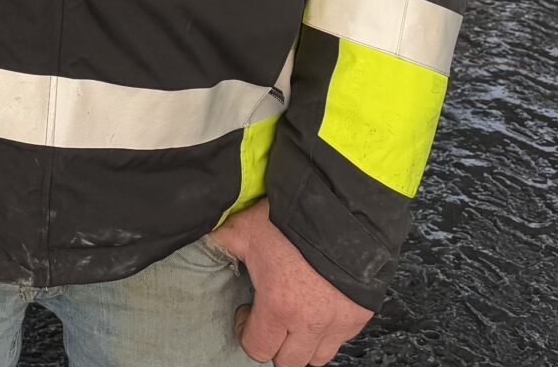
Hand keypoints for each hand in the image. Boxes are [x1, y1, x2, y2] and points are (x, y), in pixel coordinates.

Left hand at [210, 202, 371, 366]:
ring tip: (295, 317)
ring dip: (303, 344)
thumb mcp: (245, 228)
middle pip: (289, 363)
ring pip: (317, 357)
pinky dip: (328, 331)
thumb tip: (197, 246)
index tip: (246, 313)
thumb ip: (220, 244)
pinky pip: (341, 339)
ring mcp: (338, 321)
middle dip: (275, 345)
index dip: (245, 333)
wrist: (341, 206)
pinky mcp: (359, 314)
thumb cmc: (291, 217)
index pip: (258, 350)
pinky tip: (318, 307)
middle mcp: (310, 322)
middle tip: (270, 319)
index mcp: (278, 306)